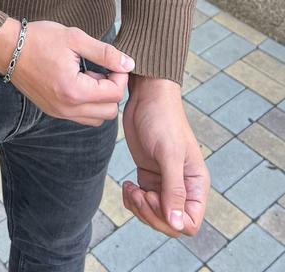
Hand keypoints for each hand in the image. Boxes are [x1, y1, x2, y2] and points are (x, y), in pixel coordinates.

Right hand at [0, 18, 134, 125]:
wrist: (7, 47)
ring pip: (95, 119)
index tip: (114, 61)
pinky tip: (79, 81)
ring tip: (90, 75)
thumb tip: (129, 64)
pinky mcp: (51, 111)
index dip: (121, 76)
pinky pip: (80, 117)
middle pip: (109, 112)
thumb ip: (105, 53)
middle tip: (103, 68)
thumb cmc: (39, 39)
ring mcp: (57, 112)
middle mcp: (66, 108)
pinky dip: (87, 103)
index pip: (114, 94)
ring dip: (100, 100)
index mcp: (74, 91)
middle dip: (112, 90)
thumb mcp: (75, 38)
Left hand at [121, 76, 209, 236]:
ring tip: (130, 189)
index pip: (190, 223)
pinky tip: (127, 186)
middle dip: (150, 214)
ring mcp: (165, 182)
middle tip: (138, 193)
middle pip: (170, 223)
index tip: (153, 196)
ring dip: (139, 209)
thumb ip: (174, 190)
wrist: (147, 98)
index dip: (169, 220)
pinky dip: (133, 200)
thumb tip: (178, 225)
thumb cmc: (163, 120)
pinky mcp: (149, 176)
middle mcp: (183, 187)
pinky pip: (143, 201)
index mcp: (196, 184)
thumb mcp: (169, 154)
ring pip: (154, 215)